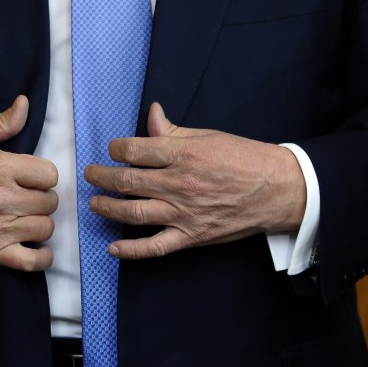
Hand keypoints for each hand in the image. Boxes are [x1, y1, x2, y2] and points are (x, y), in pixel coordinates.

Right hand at [0, 95, 57, 270]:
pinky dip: (42, 257)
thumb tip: (24, 103)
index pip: (49, 175)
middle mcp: (1, 199)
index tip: (33, 176)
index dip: (44, 174)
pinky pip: (31, 262)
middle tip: (29, 195)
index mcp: (0, 167)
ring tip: (28, 215)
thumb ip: (2, 122)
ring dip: (40, 221)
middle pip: (49, 201)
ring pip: (45, 228)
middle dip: (42, 197)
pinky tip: (40, 247)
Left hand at [84, 102, 305, 259]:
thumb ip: (173, 131)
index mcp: (183, 154)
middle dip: (102, 177)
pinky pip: (155, 247)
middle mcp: (179, 184)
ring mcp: (184, 213)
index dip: (116, 149)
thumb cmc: (243, 157)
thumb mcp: (207, 136)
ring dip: (108, 208)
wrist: (277, 189)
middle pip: (128, 181)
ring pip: (134, 213)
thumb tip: (151, 115)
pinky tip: (113, 248)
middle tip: (90, 174)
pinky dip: (131, 251)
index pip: (135, 150)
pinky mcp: (192, 237)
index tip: (112, 149)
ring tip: (94, 203)